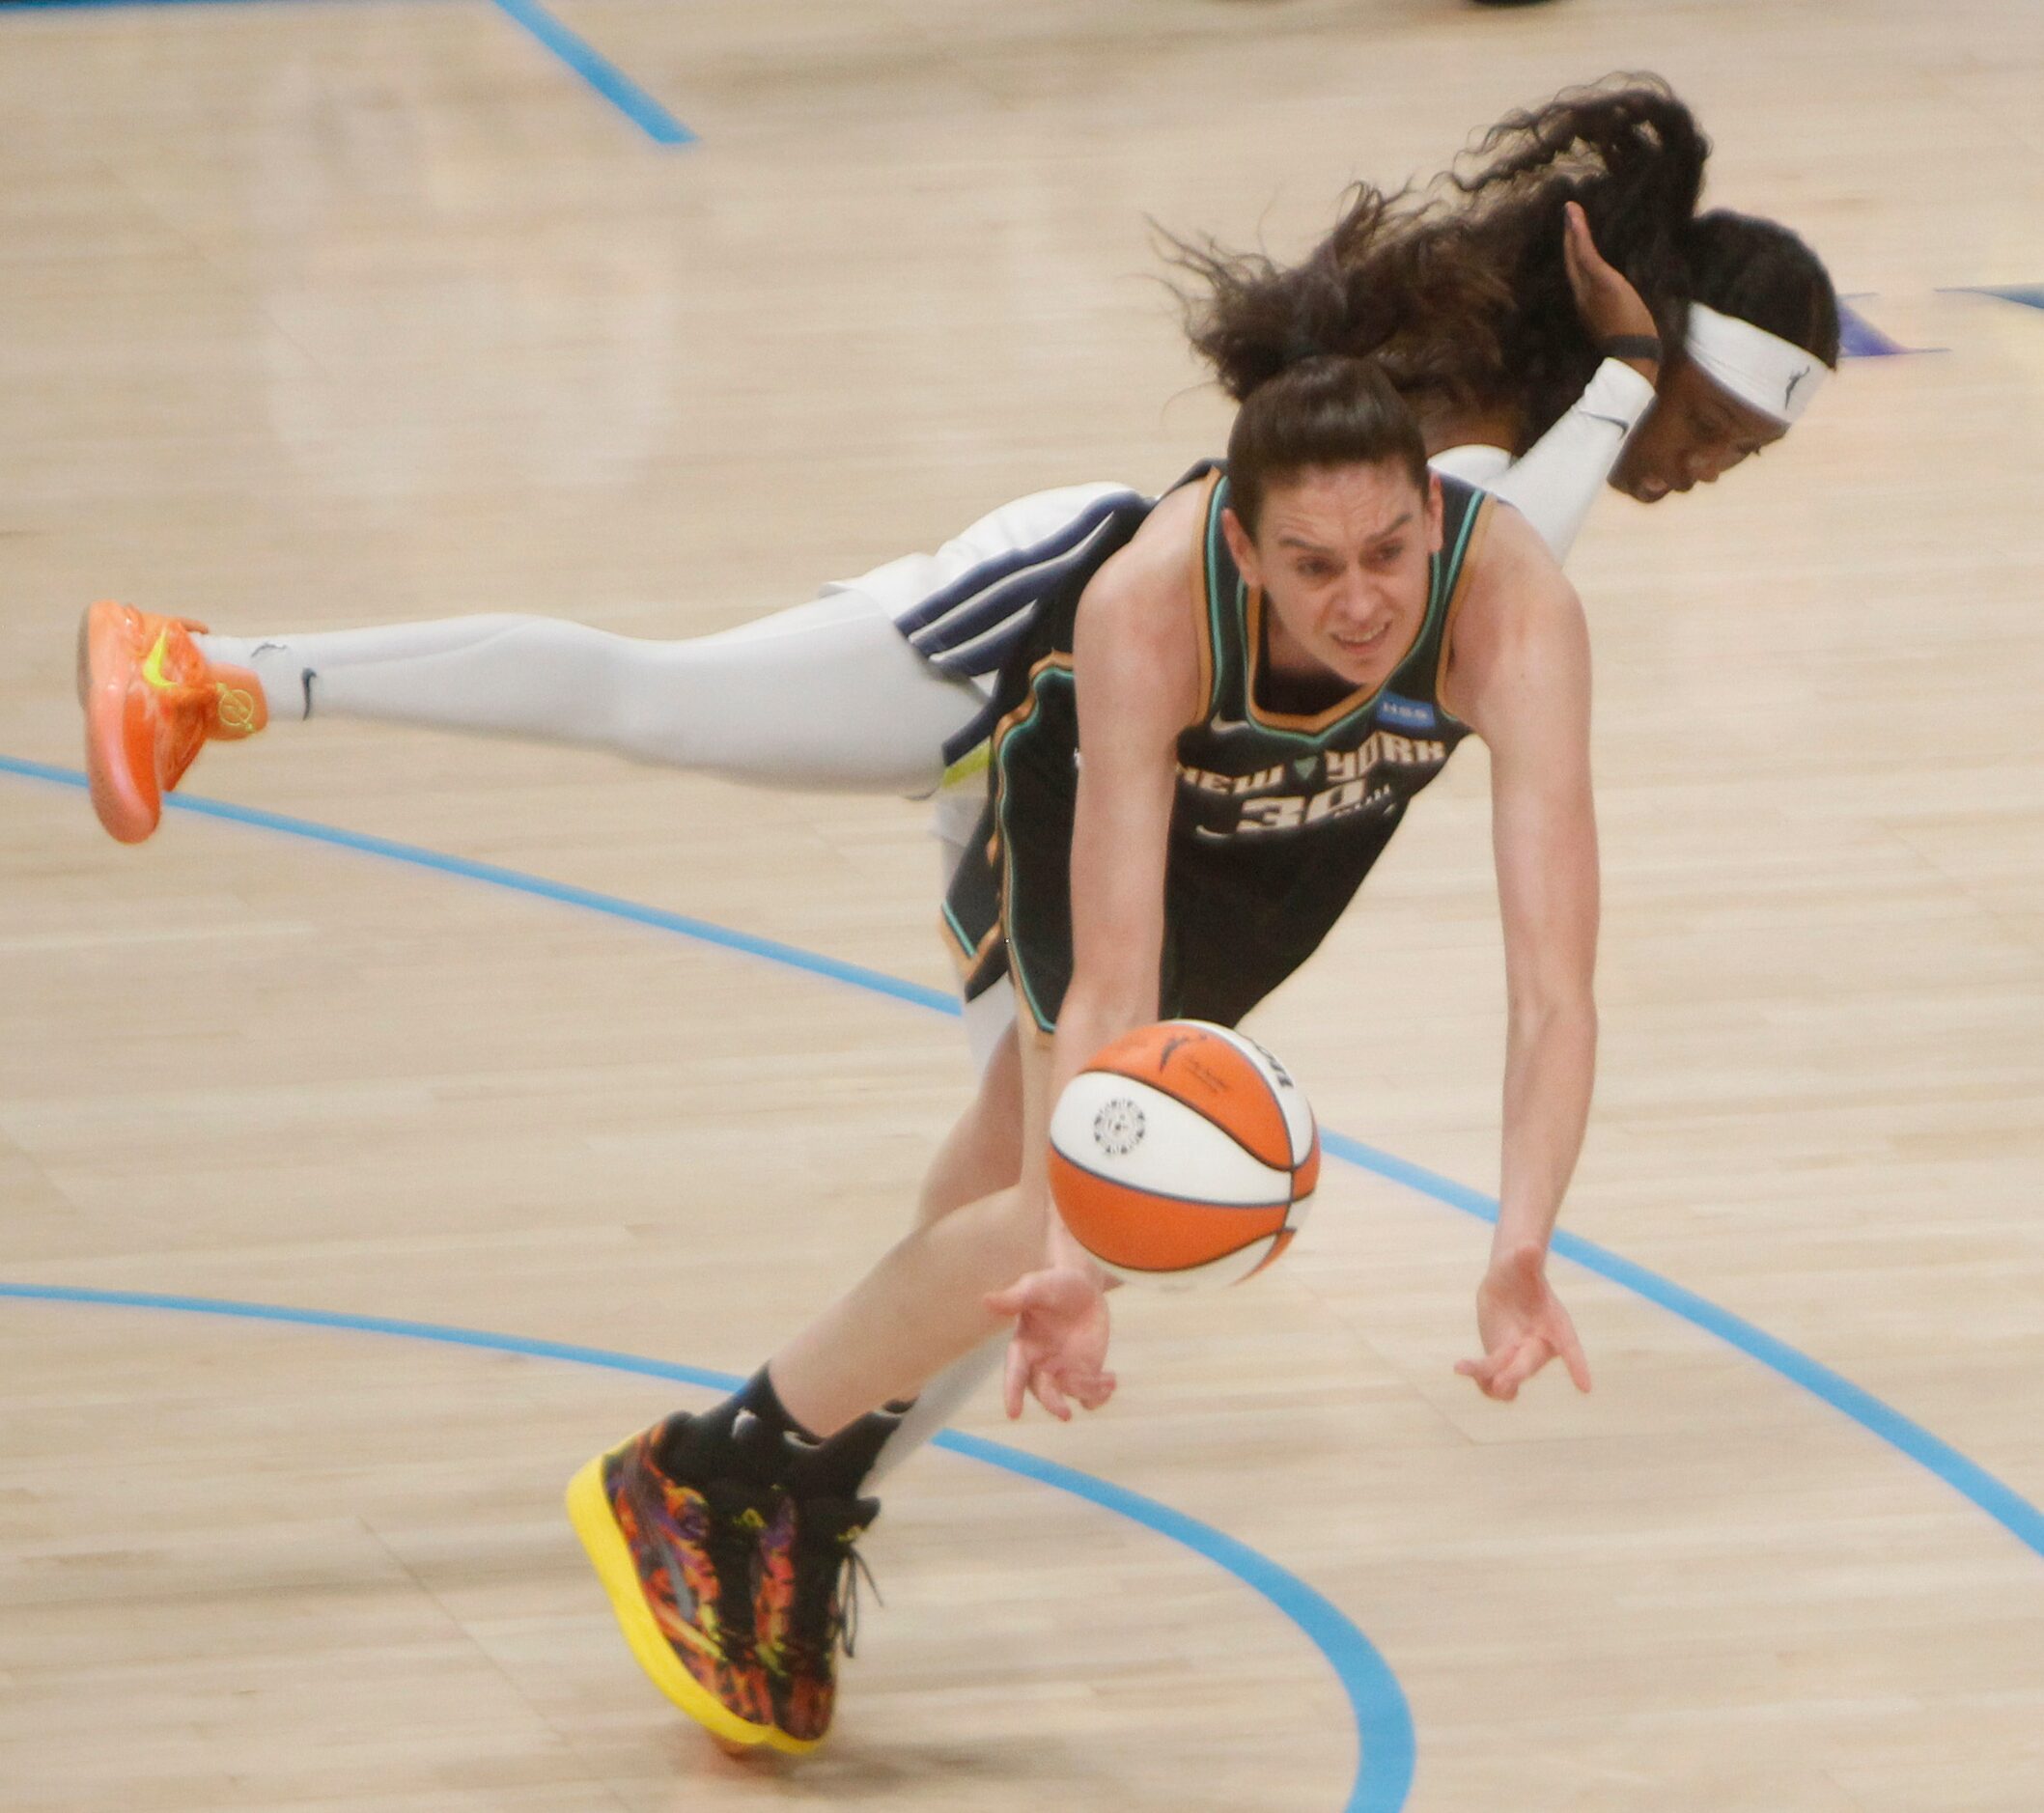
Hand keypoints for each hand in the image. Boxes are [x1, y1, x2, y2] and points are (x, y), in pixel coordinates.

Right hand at [985, 1267, 1116, 1420]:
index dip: (1012, 1393)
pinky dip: (1100, 1396)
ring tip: (1107, 1379)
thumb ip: (1015, 1298)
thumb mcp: (1035, 1287)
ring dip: (1087, 1391)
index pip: (1014, 1373)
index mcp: (1024, 1347)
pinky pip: (1089, 1395)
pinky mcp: (1085, 1372)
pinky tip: (1110, 1380)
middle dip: (1052, 1403)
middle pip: (1043, 1391)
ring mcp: (1063, 1371)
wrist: (1083, 1286)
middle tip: (1064, 1413)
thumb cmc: (1053, 1284)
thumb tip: (986, 1300)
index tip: (1013, 1414)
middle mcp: (1041, 1364)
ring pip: (1071, 1393)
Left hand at [1456, 1246, 1591, 1401]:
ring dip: (1491, 1381)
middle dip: (1516, 1375)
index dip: (1578, 1366)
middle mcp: (1539, 1345)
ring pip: (1508, 1378)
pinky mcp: (1500, 1360)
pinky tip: (1464, 1368)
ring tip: (1464, 1367)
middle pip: (1530, 1365)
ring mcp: (1519, 1356)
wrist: (1505, 1282)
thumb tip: (1529, 1246)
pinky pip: (1493, 1381)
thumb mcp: (1519, 1261)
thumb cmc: (1519, 1269)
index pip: (1569, 1347)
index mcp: (1555, 1325)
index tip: (1585, 1387)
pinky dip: (1482, 1381)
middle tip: (1501, 1383)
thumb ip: (1526, 1257)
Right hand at [1560, 201, 1658, 369]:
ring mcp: (1589, 289)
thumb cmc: (1634, 346)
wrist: (1632, 357)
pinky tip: (1575, 216)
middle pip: (1571, 263)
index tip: (1573, 239)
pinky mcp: (1601, 281)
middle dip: (1568, 239)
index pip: (1579, 276)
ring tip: (1570, 209)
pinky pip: (1586, 253)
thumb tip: (1626, 305)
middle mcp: (1582, 296)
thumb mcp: (1625, 325)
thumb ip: (1620, 312)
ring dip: (1572, 229)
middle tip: (1567, 215)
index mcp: (1588, 306)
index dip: (1575, 257)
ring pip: (1575, 255)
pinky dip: (1579, 234)